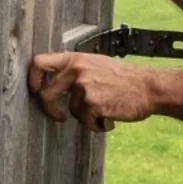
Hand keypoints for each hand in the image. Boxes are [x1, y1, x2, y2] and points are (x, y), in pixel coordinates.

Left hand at [28, 51, 155, 131]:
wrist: (150, 87)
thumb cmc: (126, 78)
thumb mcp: (97, 64)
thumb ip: (76, 70)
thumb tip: (56, 82)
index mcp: (75, 59)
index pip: (39, 63)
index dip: (32, 80)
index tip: (35, 91)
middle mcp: (76, 71)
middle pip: (45, 93)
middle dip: (50, 109)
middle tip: (59, 116)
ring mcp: (83, 87)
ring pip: (72, 111)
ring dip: (87, 117)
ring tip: (105, 110)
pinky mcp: (92, 103)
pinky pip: (86, 121)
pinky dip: (97, 125)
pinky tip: (110, 118)